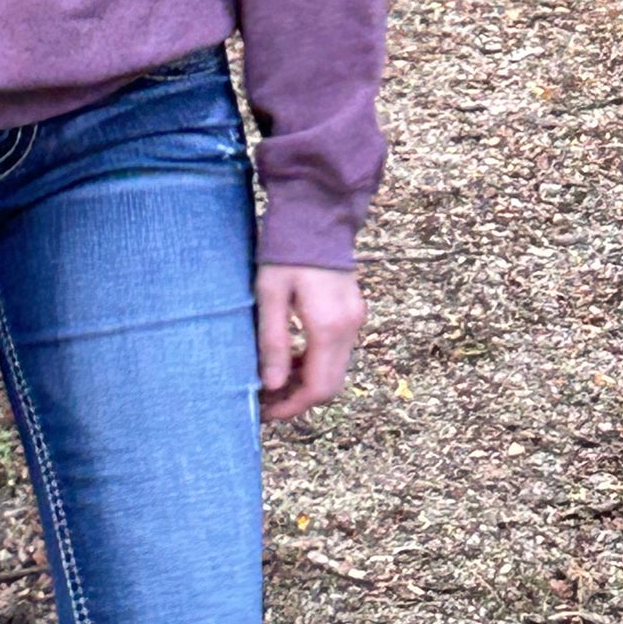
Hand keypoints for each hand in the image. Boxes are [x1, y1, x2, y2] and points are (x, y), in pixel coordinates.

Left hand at [255, 263, 363, 420]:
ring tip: (275, 379)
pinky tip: (293, 356)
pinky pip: (339, 351)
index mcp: (329, 326)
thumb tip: (272, 385)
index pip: (318, 387)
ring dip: (309, 381)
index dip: (293, 406)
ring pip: (336, 369)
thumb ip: (273, 341)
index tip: (267, 411)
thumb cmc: (286, 250)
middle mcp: (350, 327)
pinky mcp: (353, 310)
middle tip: (268, 400)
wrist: (315, 212)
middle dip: (300, 399)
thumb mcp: (269, 293)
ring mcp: (355, 318)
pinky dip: (317, 362)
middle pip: (331, 385)